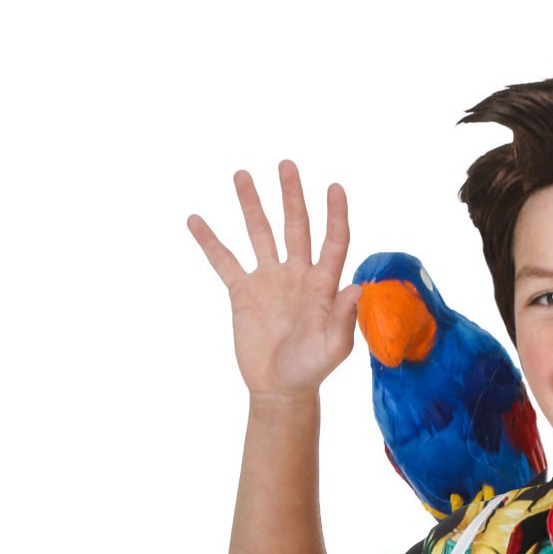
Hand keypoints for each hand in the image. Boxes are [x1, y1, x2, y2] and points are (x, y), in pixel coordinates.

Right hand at [187, 162, 359, 400]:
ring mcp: (269, 280)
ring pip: (260, 233)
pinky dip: (210, 241)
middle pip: (296, 226)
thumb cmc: (312, 370)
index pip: (333, 242)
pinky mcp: (243, 293)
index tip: (335, 188)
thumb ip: (345, 317)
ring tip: (242, 175)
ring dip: (251, 205)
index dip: (335, 215)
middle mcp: (296, 274)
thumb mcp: (333, 348)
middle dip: (292, 196)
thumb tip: (356, 287)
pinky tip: (195, 220)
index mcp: (322, 285)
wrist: (280, 388)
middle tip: (286, 165)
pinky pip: (224, 261)